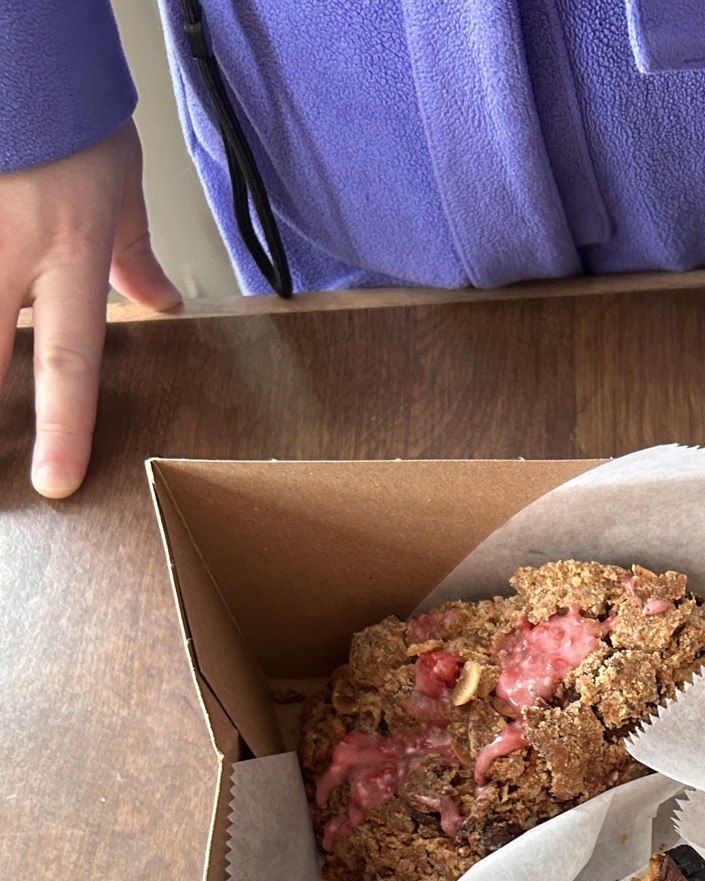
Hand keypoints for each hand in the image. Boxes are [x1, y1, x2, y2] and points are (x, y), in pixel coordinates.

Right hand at [1, 120, 179, 498]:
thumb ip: (133, 251)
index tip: (54, 483)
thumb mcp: (117, 179)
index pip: (68, 361)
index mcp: (66, 252)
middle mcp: (6, 251)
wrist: (19, 44)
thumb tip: (160, 302)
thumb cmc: (68, 105)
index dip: (63, 428)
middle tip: (4, 475)